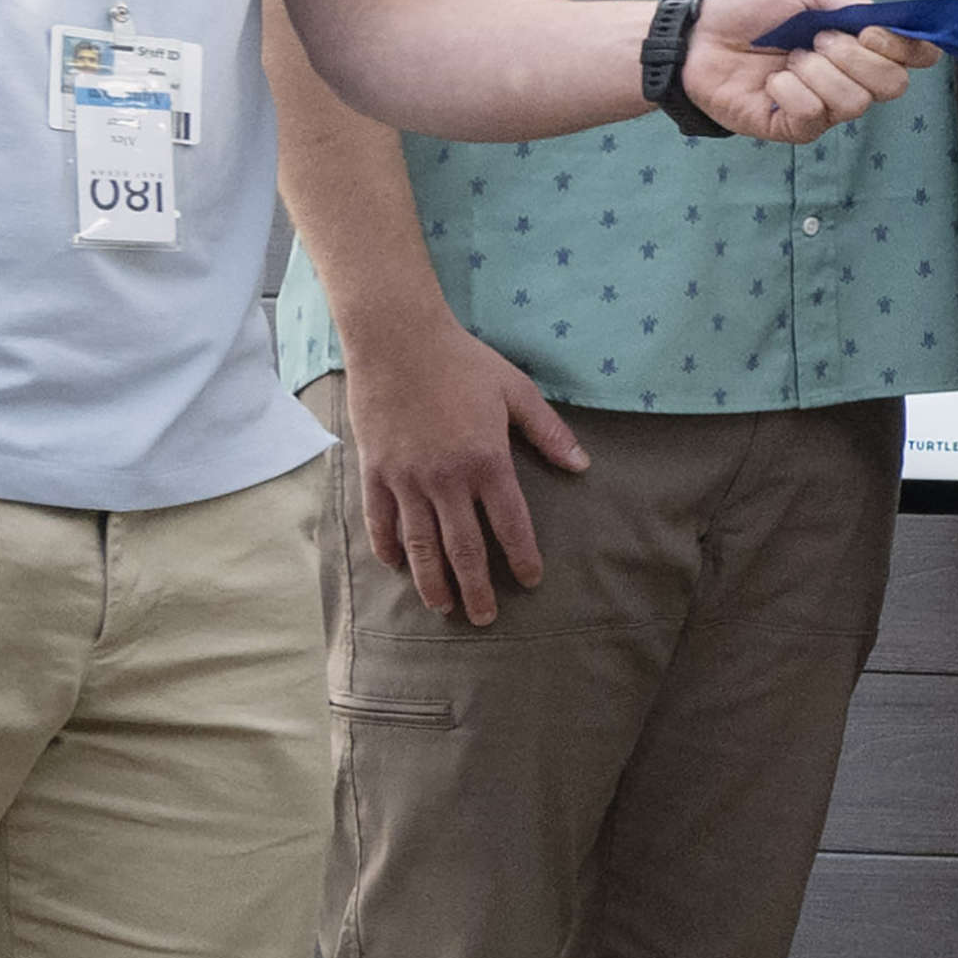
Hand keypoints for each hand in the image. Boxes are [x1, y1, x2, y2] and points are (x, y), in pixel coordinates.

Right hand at [346, 319, 591, 624]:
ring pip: (420, 544)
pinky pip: (380, 521)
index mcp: (487, 462)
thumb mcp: (517, 391)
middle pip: (463, 548)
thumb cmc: (462, 362)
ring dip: (432, 581)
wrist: (397, 340)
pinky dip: (389, 547)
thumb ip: (549, 433)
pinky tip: (398, 567)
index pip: (510, 524)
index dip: (522, 557)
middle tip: (485, 618)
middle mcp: (445, 479)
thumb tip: (582, 466)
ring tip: (443, 608)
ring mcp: (406, 478)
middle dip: (476, 588)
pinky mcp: (375, 471)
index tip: (530, 581)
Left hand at [682, 0, 922, 144]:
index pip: (913, 58)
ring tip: (789, 58)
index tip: (873, 32)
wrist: (699, 36)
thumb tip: (884, 22)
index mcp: (859, 46)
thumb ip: (847, 2)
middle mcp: (849, 80)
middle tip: (819, 39)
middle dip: (858, 58)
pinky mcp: (794, 129)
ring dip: (818, 72)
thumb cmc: (749, 11)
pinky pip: (812, 116)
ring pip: (854, 103)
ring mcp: (823, 108)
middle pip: (893, 86)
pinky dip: (790, 91)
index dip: (908, 48)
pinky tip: (771, 81)